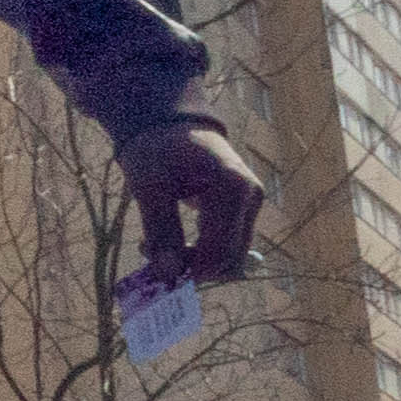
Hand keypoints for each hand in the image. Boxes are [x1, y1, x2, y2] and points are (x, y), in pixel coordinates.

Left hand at [121, 118, 266, 283]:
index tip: (154, 269)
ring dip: (197, 262)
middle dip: (192, 267)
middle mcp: (251, 197)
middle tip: (151, 255)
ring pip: (231, 256)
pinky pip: (228, 244)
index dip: (190, 270)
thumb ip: (160, 229)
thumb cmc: (157, 149)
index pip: (220, 250)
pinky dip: (202, 252)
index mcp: (232, 187)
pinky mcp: (244, 210)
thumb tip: (168, 274)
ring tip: (157, 245)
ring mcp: (252, 204)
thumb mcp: (149, 187)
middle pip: (230, 258)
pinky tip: (172, 242)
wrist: (171, 125)